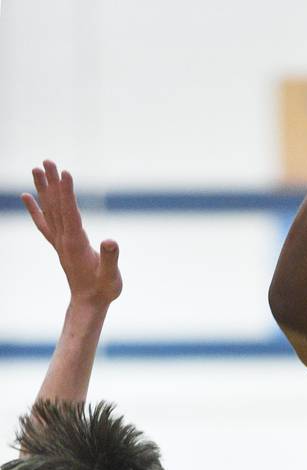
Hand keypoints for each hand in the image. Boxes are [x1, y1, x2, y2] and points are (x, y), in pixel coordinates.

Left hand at [22, 160, 121, 307]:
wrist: (88, 303)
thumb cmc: (103, 290)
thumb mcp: (111, 276)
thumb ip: (111, 259)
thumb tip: (110, 242)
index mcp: (75, 244)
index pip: (70, 213)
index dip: (67, 193)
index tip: (65, 173)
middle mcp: (63, 240)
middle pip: (55, 206)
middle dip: (52, 183)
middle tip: (47, 161)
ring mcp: (59, 242)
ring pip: (48, 211)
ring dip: (43, 189)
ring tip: (37, 169)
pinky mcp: (60, 245)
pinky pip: (44, 223)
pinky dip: (34, 209)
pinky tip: (27, 196)